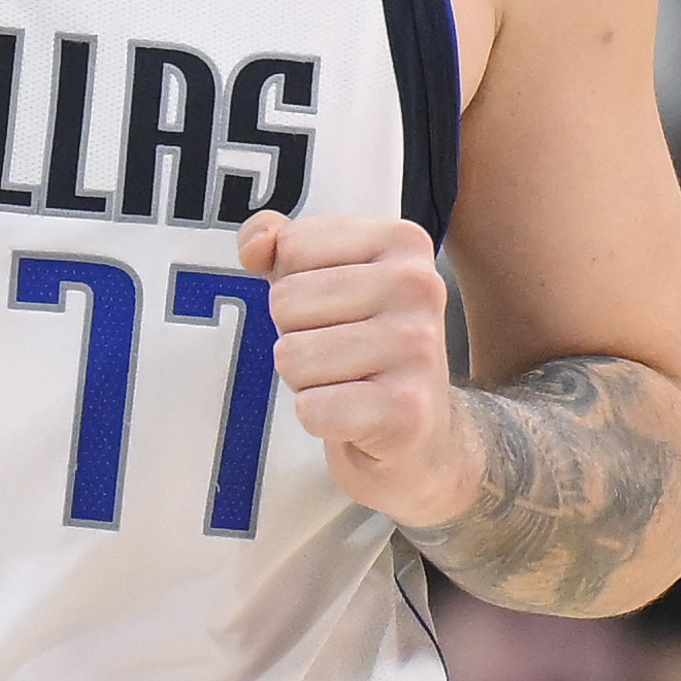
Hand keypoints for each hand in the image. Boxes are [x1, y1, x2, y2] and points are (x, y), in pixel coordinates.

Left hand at [241, 212, 475, 529]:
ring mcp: (418, 347)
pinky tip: (353, 417)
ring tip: (346, 384)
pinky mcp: (406, 409)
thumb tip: (256, 246)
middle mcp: (418, 286)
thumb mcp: (323, 280)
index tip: (333, 311)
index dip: (293, 286)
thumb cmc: (363, 350)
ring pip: (293, 356)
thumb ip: (281, 244)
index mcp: (402, 242)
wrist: (423, 439)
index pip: (292, 247)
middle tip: (339, 356)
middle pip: (287, 302)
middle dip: (297, 336)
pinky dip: (318, 419)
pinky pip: (312, 408)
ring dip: (306, 380)